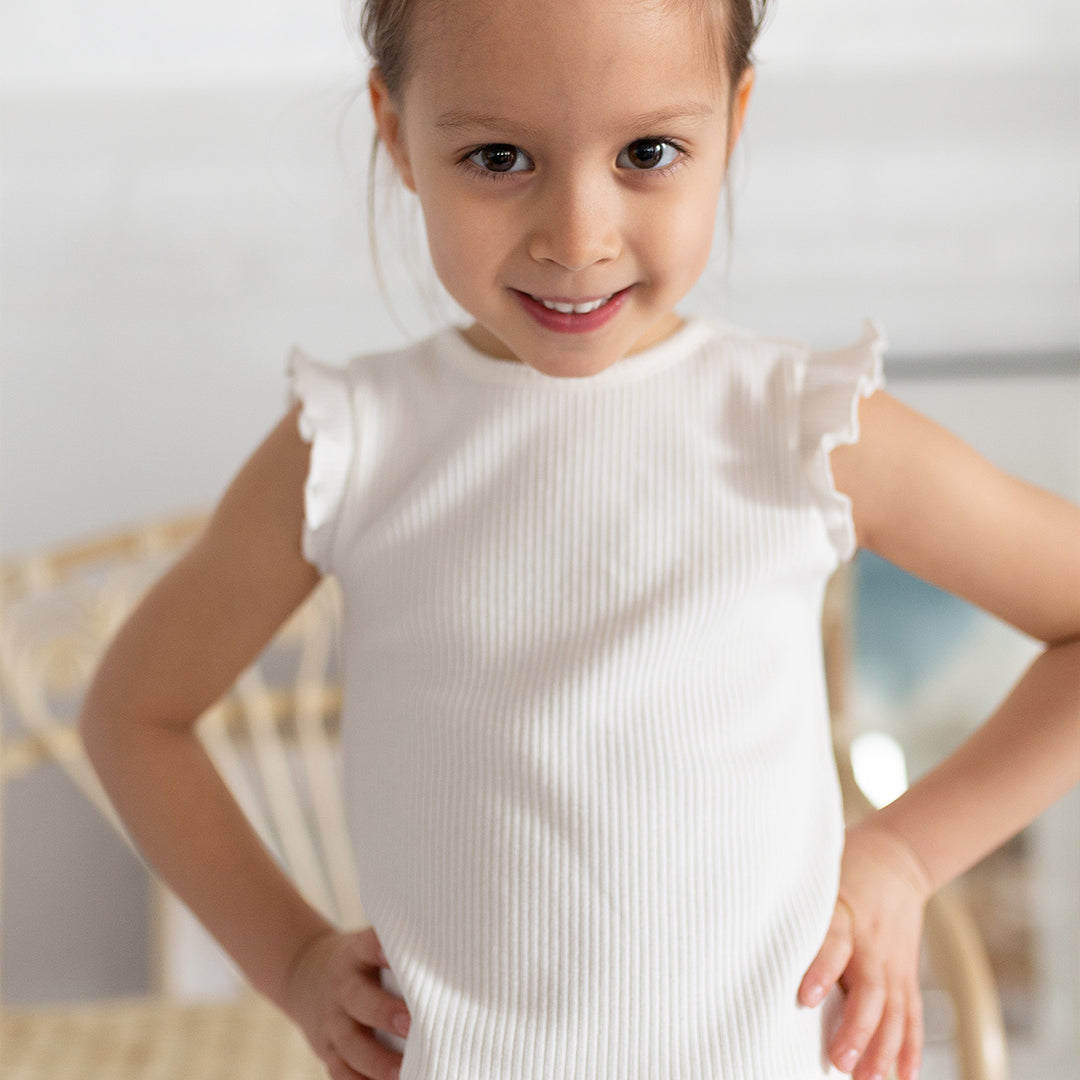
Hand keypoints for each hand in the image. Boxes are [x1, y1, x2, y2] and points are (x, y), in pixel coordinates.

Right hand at [283, 926, 411, 1079]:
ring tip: (401, 1073)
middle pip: (358, 999)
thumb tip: (457, 953)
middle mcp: (343, 987)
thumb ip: (402, 950)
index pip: (368, 946)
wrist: (308, 974)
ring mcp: (332, 1021)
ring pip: (350, 1043)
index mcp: (356, 954)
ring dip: (375, 1060)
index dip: (381, 950)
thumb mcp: (370, 944)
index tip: (399, 956)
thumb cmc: (363, 961)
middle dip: (383, 1012)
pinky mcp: (327, 1049)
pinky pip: (340, 1071)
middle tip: (411, 1024)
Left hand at [799, 819, 931, 1079]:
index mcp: (845, 913)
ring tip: (866, 1079)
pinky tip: (902, 1077)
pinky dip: (909, 1046)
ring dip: (882, 1047)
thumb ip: (790, 900)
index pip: (833, 942)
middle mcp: (872, 942)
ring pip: (893, 1009)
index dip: (821, 969)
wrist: (897, 857)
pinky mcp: (906, 974)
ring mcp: (893, 961)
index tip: (804, 997)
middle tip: (838, 1061)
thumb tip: (737, 913)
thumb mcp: (815, 875)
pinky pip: (911, 1013)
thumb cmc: (844, 868)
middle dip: (856, 1028)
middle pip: (870, 989)